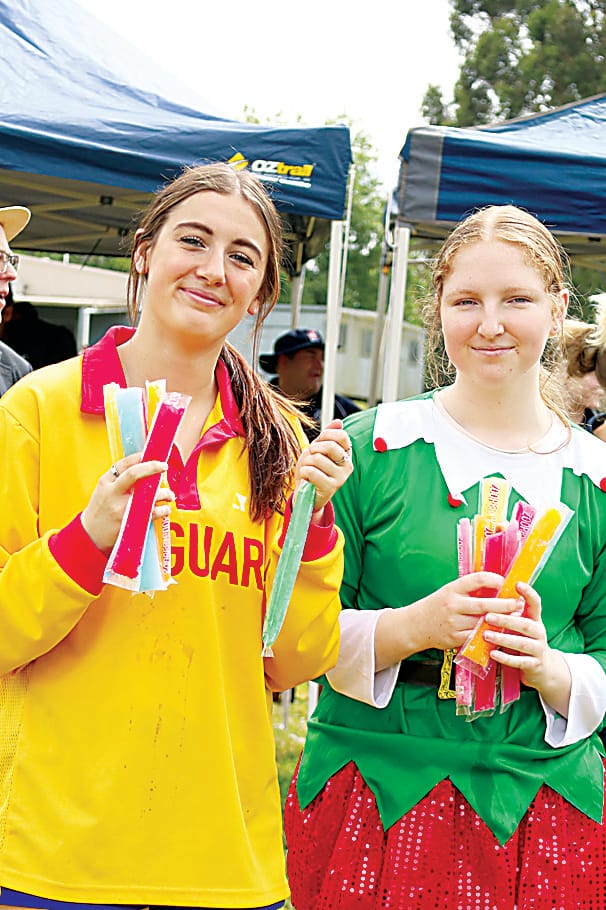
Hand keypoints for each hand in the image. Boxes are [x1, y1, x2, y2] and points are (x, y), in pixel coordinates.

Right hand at [81, 453, 173, 551]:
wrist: (90, 536)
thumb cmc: (100, 511)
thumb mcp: (103, 490)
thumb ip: (119, 478)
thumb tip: (144, 467)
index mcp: (106, 482)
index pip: (124, 464)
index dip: (140, 457)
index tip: (152, 456)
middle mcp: (113, 493)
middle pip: (134, 474)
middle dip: (153, 467)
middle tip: (165, 466)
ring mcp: (122, 508)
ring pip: (148, 494)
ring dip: (164, 493)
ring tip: (169, 495)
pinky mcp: (131, 522)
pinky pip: (153, 513)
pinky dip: (163, 510)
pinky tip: (165, 509)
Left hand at [294, 419, 352, 518]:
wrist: (305, 494)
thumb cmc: (312, 470)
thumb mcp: (318, 450)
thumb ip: (327, 436)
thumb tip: (339, 422)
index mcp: (346, 454)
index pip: (342, 436)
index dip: (326, 435)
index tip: (317, 443)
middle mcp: (347, 465)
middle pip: (330, 446)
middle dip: (313, 450)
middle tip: (310, 458)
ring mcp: (341, 477)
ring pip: (317, 458)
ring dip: (306, 463)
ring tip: (308, 471)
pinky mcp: (331, 487)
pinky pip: (312, 471)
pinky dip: (304, 472)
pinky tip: (307, 479)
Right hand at [415, 572, 526, 650]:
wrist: (417, 625)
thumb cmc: (438, 605)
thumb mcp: (450, 591)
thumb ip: (469, 589)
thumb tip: (497, 585)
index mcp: (453, 589)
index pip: (478, 579)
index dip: (495, 580)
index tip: (505, 583)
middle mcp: (453, 605)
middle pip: (485, 604)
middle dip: (505, 604)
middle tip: (518, 603)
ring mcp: (454, 623)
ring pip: (483, 622)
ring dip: (501, 621)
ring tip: (514, 618)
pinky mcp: (455, 638)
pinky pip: (477, 637)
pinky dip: (490, 634)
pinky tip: (500, 632)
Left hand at [483, 582, 569, 705]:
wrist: (542, 668)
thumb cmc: (524, 640)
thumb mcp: (521, 626)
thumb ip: (511, 614)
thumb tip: (490, 595)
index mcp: (535, 619)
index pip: (535, 603)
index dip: (528, 593)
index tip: (517, 584)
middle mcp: (539, 632)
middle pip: (525, 624)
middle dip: (506, 620)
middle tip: (488, 616)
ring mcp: (538, 649)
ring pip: (521, 643)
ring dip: (503, 638)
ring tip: (486, 635)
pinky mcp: (534, 665)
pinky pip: (519, 661)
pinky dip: (505, 658)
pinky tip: (492, 653)